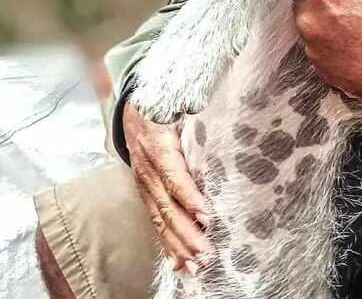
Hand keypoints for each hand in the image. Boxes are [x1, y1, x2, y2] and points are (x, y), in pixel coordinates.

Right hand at [123, 101, 209, 272]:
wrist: (133, 107)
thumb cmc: (164, 104)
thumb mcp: (177, 102)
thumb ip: (195, 109)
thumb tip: (221, 111)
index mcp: (158, 146)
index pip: (174, 176)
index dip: (189, 197)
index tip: (206, 216)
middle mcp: (147, 170)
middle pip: (166, 206)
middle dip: (186, 233)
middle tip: (206, 254)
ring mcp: (144, 184)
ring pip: (160, 219)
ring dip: (178, 245)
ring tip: (195, 267)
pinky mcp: (145, 193)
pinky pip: (155, 220)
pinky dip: (166, 244)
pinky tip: (178, 263)